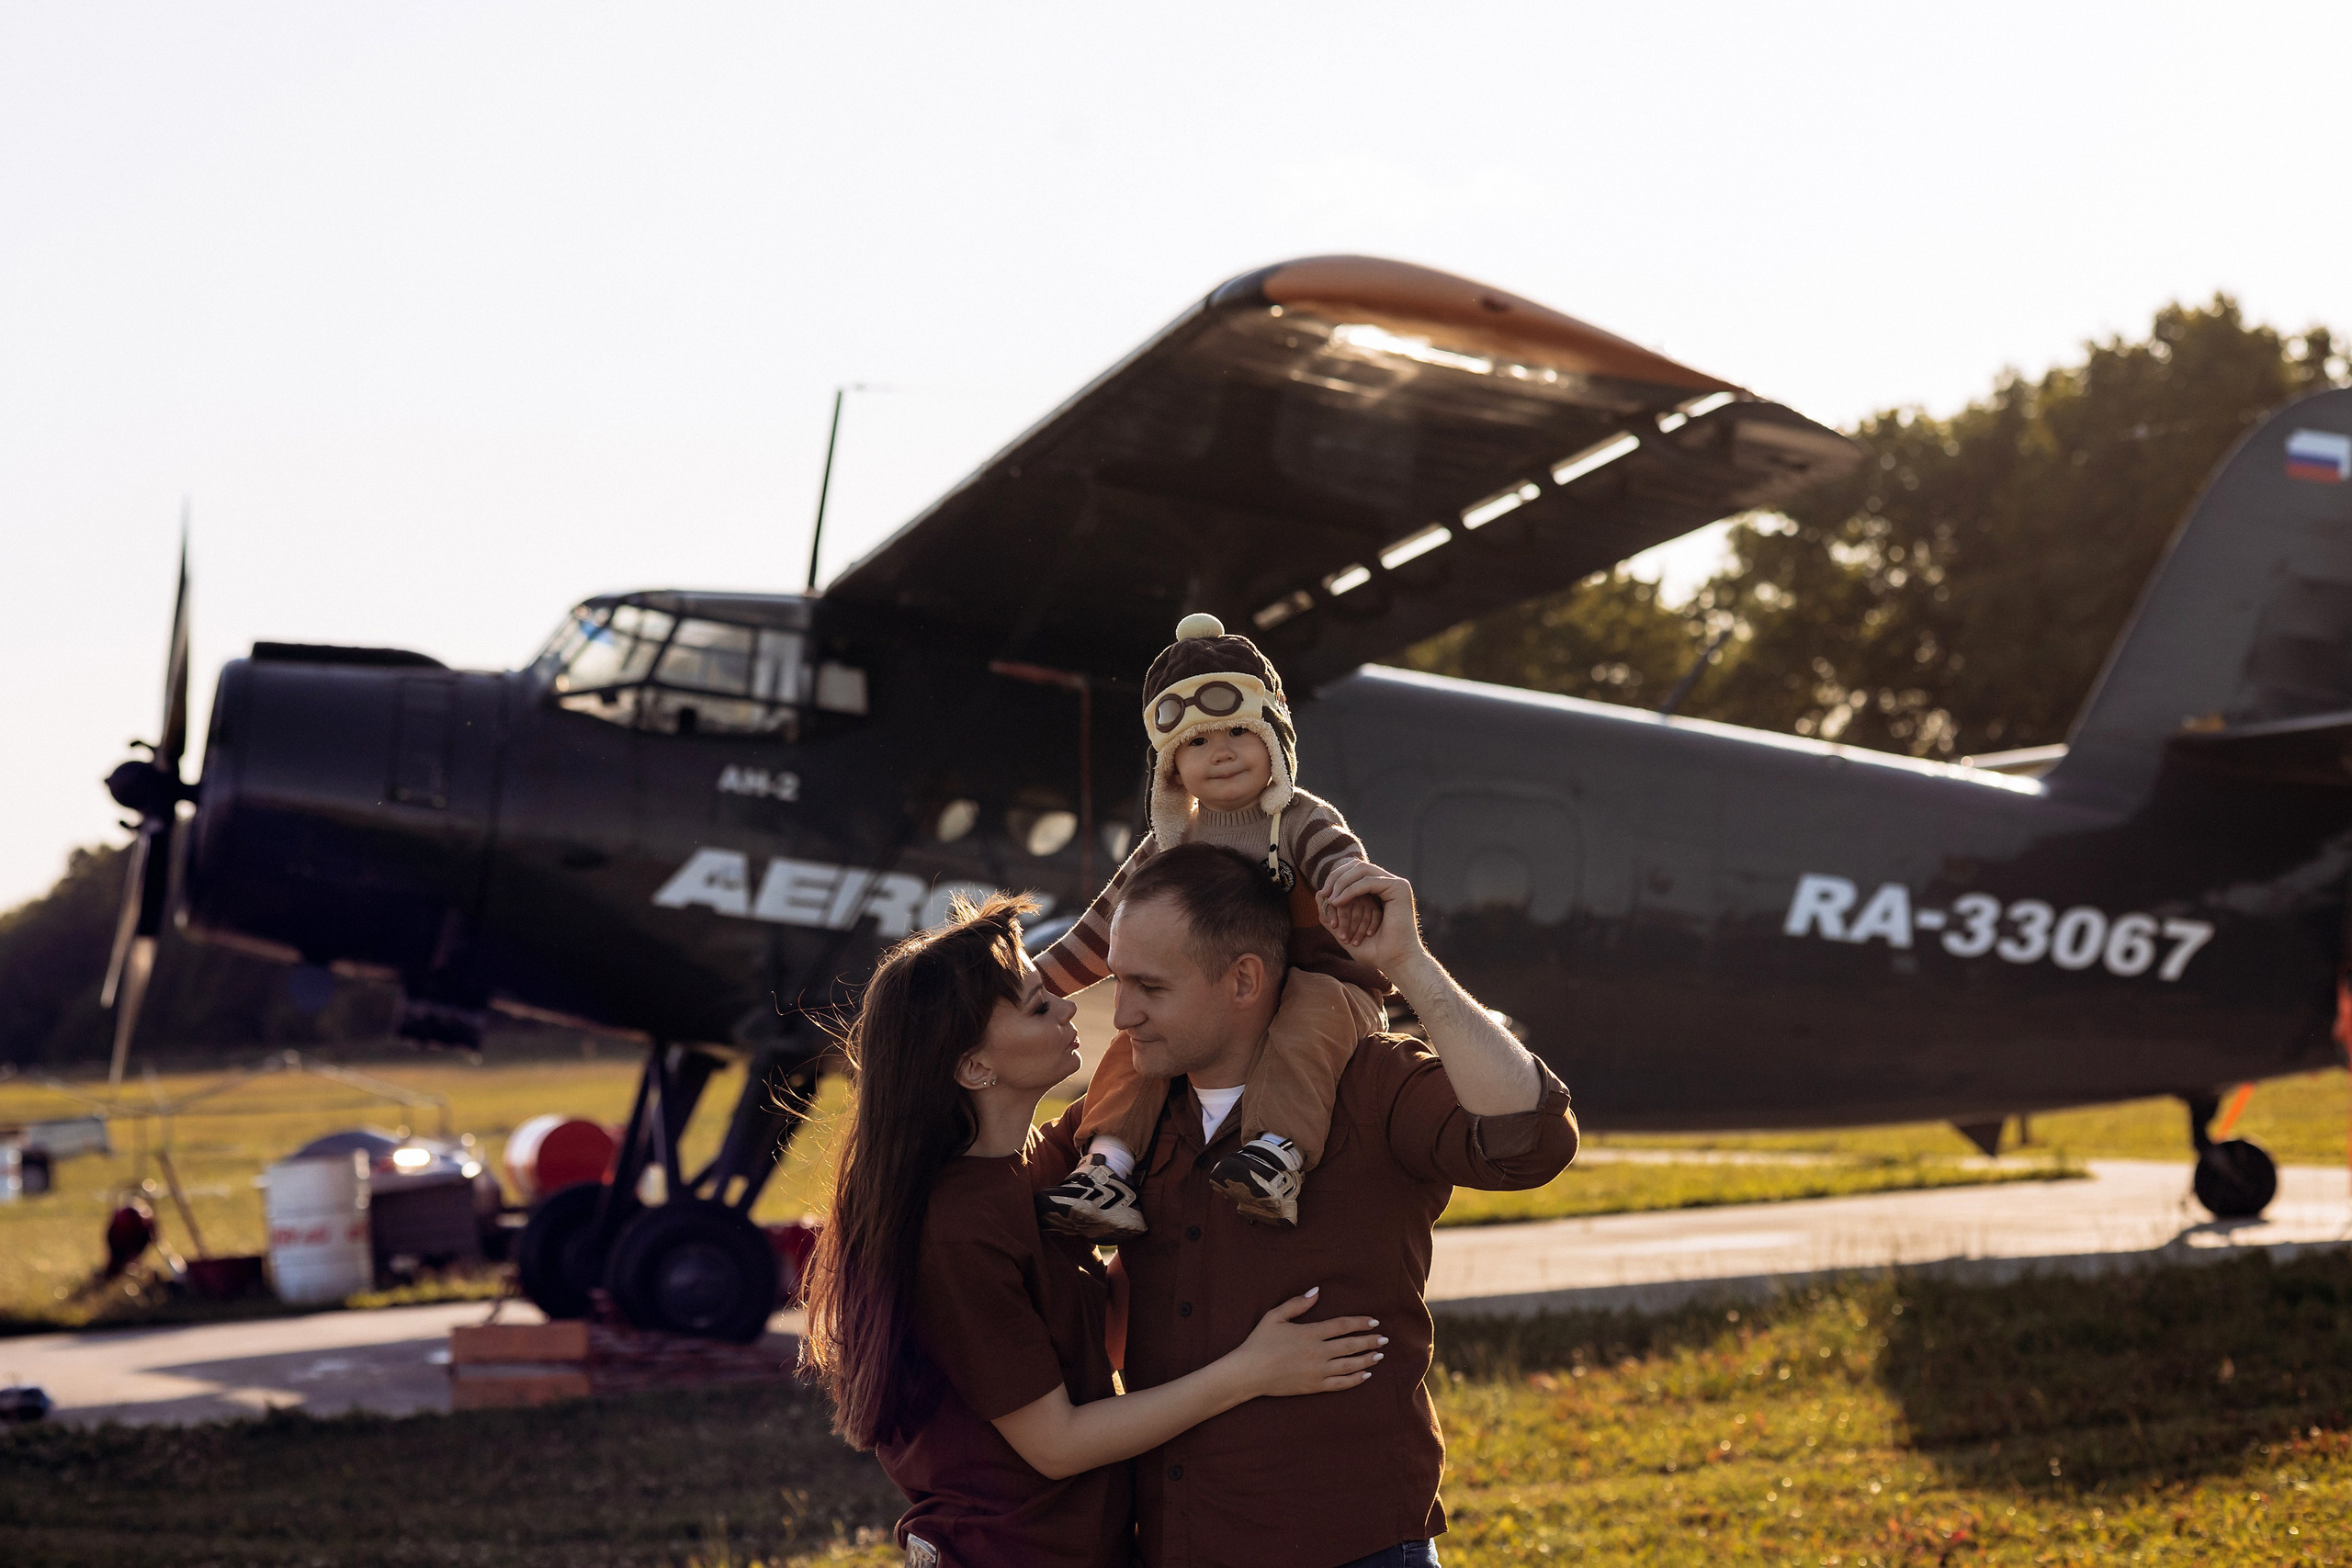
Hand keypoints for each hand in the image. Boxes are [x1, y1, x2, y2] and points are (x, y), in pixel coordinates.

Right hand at [1232, 1289, 1384, 1397]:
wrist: (1249, 1373)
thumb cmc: (1260, 1342)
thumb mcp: (1275, 1316)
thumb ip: (1297, 1304)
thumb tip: (1317, 1292)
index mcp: (1310, 1333)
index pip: (1342, 1326)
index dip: (1360, 1323)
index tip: (1374, 1321)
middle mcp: (1318, 1352)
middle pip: (1350, 1345)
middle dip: (1370, 1341)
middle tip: (1384, 1339)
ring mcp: (1317, 1371)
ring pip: (1349, 1365)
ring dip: (1367, 1359)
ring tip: (1379, 1355)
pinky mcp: (1314, 1387)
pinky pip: (1340, 1384)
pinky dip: (1355, 1380)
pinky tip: (1365, 1375)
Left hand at [1316, 861, 1426, 975]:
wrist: (1394, 962)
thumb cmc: (1374, 951)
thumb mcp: (1345, 930)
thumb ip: (1332, 914)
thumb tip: (1318, 894)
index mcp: (1379, 890)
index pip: (1353, 872)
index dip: (1336, 878)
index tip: (1323, 895)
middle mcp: (1388, 884)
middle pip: (1357, 866)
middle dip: (1336, 878)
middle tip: (1325, 893)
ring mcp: (1395, 884)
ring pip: (1361, 870)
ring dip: (1342, 884)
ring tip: (1332, 900)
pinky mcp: (1399, 888)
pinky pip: (1368, 881)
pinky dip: (1351, 890)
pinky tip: (1339, 902)